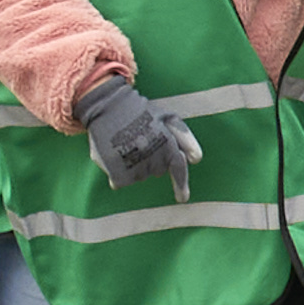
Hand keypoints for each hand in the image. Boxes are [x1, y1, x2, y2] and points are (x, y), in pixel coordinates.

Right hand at [81, 80, 204, 194]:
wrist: (107, 105)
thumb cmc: (139, 110)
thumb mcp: (167, 117)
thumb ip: (185, 138)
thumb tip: (196, 160)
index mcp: (168, 145)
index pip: (178, 169)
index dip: (181, 185)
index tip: (182, 199)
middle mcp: (155, 159)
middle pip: (156, 170)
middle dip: (150, 159)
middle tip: (138, 139)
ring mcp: (137, 168)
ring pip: (139, 176)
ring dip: (133, 164)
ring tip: (125, 143)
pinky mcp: (120, 176)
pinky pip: (121, 181)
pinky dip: (117, 172)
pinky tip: (113, 153)